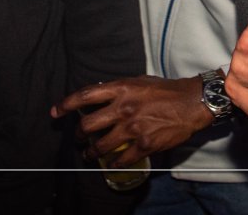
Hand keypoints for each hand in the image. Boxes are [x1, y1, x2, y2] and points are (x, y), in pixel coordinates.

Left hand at [52, 75, 210, 167]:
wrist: (191, 103)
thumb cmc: (167, 90)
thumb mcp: (140, 82)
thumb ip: (120, 90)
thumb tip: (101, 96)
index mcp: (121, 89)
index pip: (85, 96)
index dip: (66, 104)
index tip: (56, 112)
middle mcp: (124, 108)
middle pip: (88, 125)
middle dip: (80, 135)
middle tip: (79, 138)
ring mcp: (133, 128)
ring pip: (101, 146)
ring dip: (92, 152)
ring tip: (90, 154)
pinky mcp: (144, 144)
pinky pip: (122, 159)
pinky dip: (114, 164)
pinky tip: (113, 164)